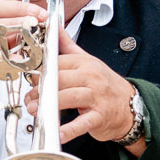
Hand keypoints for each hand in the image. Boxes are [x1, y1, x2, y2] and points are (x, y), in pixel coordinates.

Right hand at [0, 0, 46, 105]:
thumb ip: (8, 39)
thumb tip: (30, 31)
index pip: (1, 7)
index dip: (21, 7)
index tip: (40, 12)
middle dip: (19, 15)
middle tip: (37, 19)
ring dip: (12, 30)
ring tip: (29, 33)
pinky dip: (3, 59)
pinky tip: (16, 60)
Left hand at [23, 26, 137, 143]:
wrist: (130, 105)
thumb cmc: (105, 85)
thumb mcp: (88, 61)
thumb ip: (68, 45)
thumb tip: (54, 26)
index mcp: (85, 63)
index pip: (57, 64)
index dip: (40, 73)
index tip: (30, 81)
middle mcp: (91, 77)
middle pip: (59, 80)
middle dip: (40, 91)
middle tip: (29, 99)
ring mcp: (97, 97)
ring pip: (68, 98)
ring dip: (48, 107)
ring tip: (35, 111)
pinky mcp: (100, 116)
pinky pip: (82, 123)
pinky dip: (69, 129)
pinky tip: (58, 133)